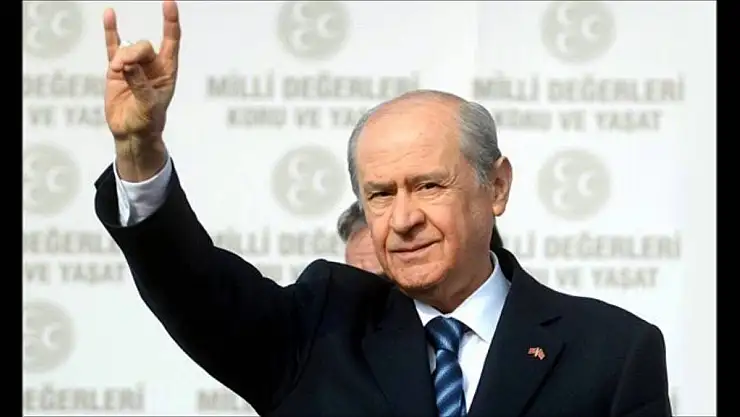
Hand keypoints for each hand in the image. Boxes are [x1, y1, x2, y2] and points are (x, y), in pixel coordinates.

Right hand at [104, 0, 180, 179]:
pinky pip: (113, 47)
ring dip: (122, 57)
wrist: (132, 133)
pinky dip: (111, 31)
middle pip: (144, 46)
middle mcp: (152, 65)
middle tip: (125, 67)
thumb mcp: (148, 106)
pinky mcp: (116, 70)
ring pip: (128, 48)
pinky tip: (110, 14)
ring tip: (118, 71)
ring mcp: (134, 66)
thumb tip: (129, 65)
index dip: (171, 22)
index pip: (171, 41)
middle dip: (135, 53)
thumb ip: (140, 84)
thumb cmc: (148, 122)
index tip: (169, 4)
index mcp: (167, 72)